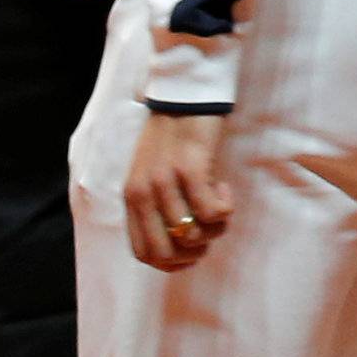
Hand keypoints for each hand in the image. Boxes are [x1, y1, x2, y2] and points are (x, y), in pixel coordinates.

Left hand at [124, 112, 231, 270]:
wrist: (184, 92)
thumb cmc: (172, 135)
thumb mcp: (151, 173)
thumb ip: (155, 206)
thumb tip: (179, 244)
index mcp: (132, 196)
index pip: (143, 252)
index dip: (170, 263)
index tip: (192, 253)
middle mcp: (144, 192)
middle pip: (166, 253)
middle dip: (193, 253)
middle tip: (209, 231)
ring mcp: (165, 181)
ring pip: (192, 235)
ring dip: (214, 227)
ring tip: (218, 201)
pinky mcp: (190, 168)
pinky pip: (211, 212)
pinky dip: (224, 208)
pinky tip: (224, 187)